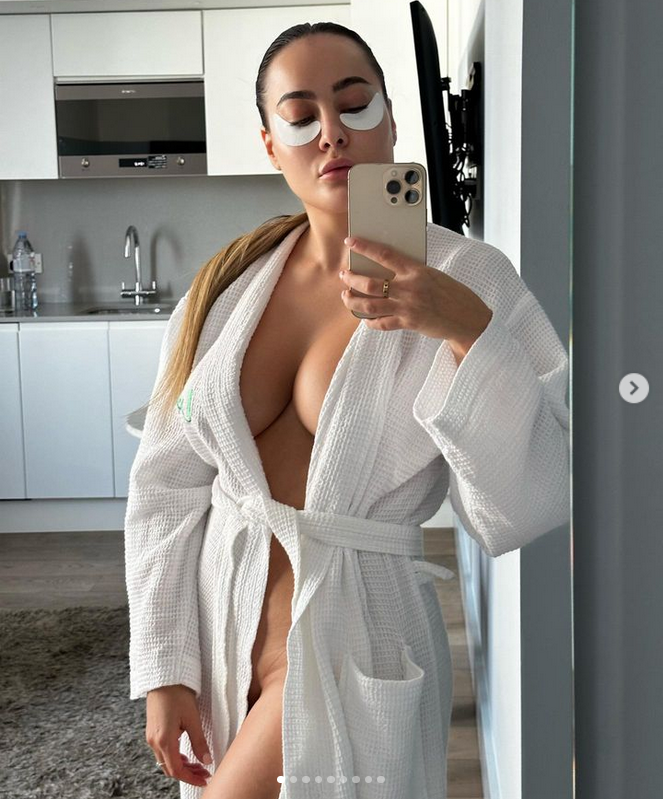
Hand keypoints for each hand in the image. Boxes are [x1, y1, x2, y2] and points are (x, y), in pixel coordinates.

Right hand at [146, 684, 212, 788]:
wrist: (163, 676)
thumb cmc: (177, 693)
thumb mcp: (192, 718)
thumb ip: (199, 741)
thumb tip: (207, 760)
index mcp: (164, 740)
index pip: (177, 770)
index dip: (191, 778)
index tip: (204, 778)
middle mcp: (154, 741)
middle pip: (169, 768)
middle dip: (187, 774)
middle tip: (204, 772)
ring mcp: (151, 736)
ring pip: (165, 760)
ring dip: (181, 765)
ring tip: (198, 764)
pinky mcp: (152, 730)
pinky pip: (163, 751)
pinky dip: (175, 756)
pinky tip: (186, 753)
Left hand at [340, 236, 492, 350]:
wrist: (468, 318)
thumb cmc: (453, 295)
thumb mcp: (434, 275)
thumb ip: (412, 272)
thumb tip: (389, 270)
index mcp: (417, 270)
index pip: (385, 254)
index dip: (365, 247)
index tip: (351, 242)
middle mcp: (410, 288)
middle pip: (370, 283)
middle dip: (352, 279)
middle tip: (345, 275)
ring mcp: (407, 307)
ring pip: (370, 304)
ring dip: (353, 301)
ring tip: (346, 296)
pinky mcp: (408, 323)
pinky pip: (381, 323)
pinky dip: (370, 322)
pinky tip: (365, 319)